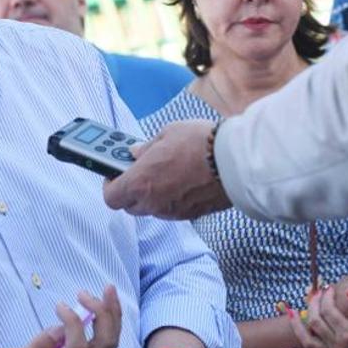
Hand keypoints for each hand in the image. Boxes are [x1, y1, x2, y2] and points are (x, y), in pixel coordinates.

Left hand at [103, 120, 228, 219]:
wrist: (237, 161)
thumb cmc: (201, 144)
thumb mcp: (167, 134)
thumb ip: (147, 148)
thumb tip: (136, 153)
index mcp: (141, 183)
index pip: (111, 197)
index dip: (110, 185)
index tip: (114, 172)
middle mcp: (154, 203)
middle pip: (131, 205)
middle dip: (131, 189)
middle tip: (139, 171)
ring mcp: (174, 211)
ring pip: (153, 208)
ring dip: (152, 194)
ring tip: (164, 172)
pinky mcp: (192, 214)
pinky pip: (173, 209)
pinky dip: (172, 198)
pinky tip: (182, 180)